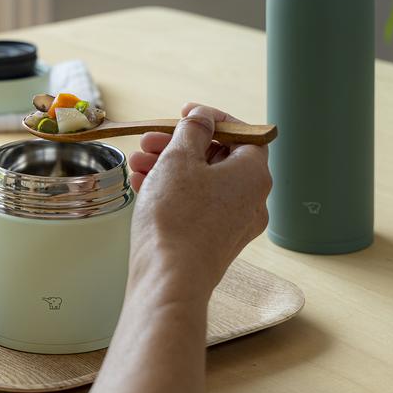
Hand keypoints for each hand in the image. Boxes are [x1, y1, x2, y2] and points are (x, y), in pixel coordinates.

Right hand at [127, 103, 271, 301]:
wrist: (169, 278)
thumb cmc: (176, 217)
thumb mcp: (179, 159)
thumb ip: (192, 131)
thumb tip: (203, 119)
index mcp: (254, 174)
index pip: (242, 132)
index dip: (212, 118)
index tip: (185, 114)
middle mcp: (253, 199)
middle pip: (219, 157)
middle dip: (180, 145)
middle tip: (151, 141)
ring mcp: (236, 224)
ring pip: (205, 183)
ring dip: (171, 167)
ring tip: (138, 163)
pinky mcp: (217, 243)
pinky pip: (199, 206)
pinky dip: (175, 192)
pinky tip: (144, 185)